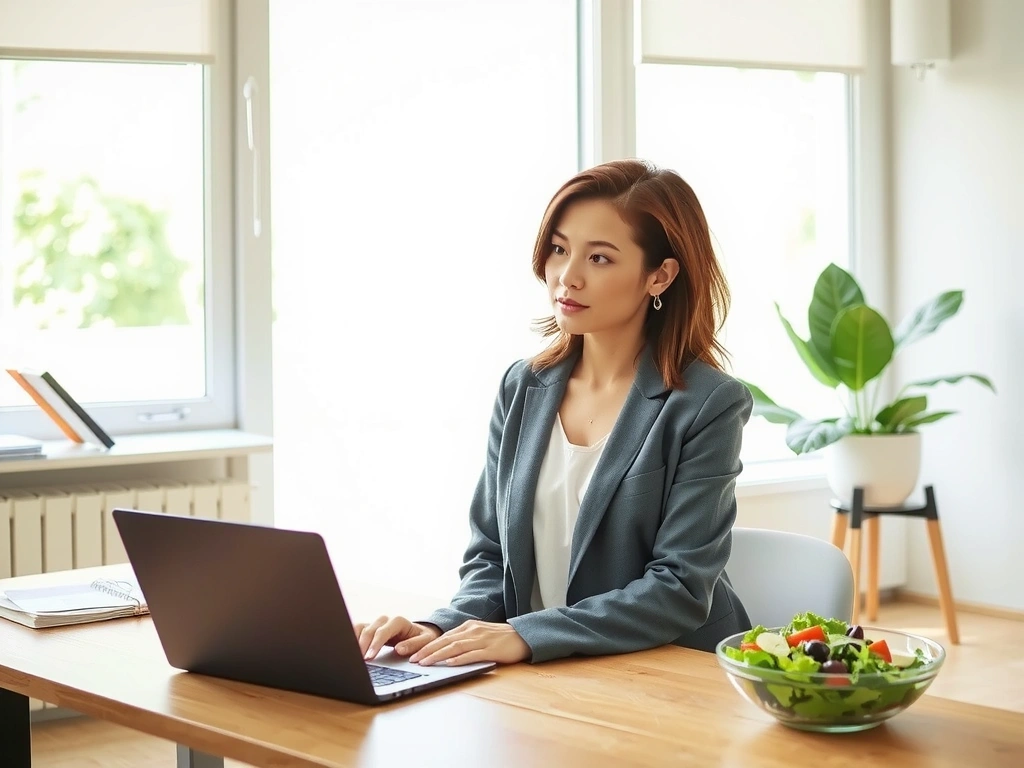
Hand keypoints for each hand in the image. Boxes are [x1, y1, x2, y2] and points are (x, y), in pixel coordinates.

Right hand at [354, 615, 441, 660]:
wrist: (420, 633)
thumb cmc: (423, 638)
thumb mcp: (426, 641)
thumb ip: (414, 644)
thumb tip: (399, 649)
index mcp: (398, 621)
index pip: (382, 632)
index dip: (375, 644)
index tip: (369, 657)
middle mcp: (385, 620)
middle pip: (369, 630)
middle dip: (362, 645)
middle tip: (358, 661)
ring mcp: (376, 624)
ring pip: (360, 628)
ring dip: (353, 641)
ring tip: (350, 656)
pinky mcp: (369, 629)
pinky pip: (356, 630)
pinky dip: (350, 639)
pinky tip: (348, 650)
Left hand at [410, 620, 530, 666]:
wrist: (524, 635)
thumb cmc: (501, 638)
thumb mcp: (480, 634)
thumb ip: (465, 640)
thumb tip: (446, 651)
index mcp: (469, 626)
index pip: (444, 636)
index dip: (428, 645)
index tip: (414, 654)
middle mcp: (473, 631)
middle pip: (446, 641)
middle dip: (428, 651)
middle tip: (413, 660)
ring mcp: (482, 640)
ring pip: (456, 647)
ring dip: (439, 655)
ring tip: (426, 663)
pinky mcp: (492, 650)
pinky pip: (473, 654)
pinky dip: (460, 659)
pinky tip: (450, 663)